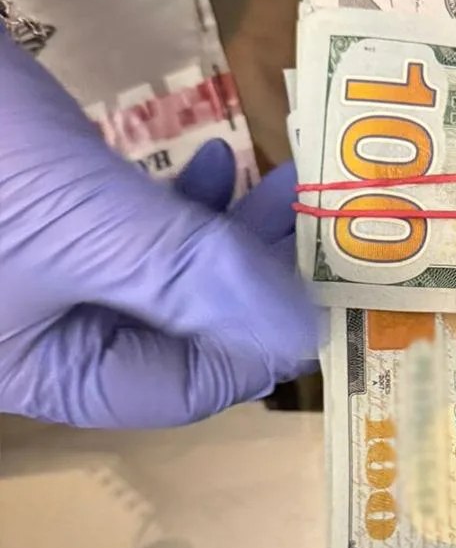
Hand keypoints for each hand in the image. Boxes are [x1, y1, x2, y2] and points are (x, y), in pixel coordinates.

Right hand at [0, 36, 318, 428]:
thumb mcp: (83, 221)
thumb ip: (190, 279)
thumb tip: (300, 335)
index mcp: (42, 368)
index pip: (180, 386)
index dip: (260, 343)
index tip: (325, 285)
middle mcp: (42, 333)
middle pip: (178, 329)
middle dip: (250, 274)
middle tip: (306, 218)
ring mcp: (39, 272)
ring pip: (162, 274)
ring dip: (225, 230)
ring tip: (272, 181)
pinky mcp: (41, 214)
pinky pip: (130, 231)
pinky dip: (178, 202)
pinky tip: (209, 161)